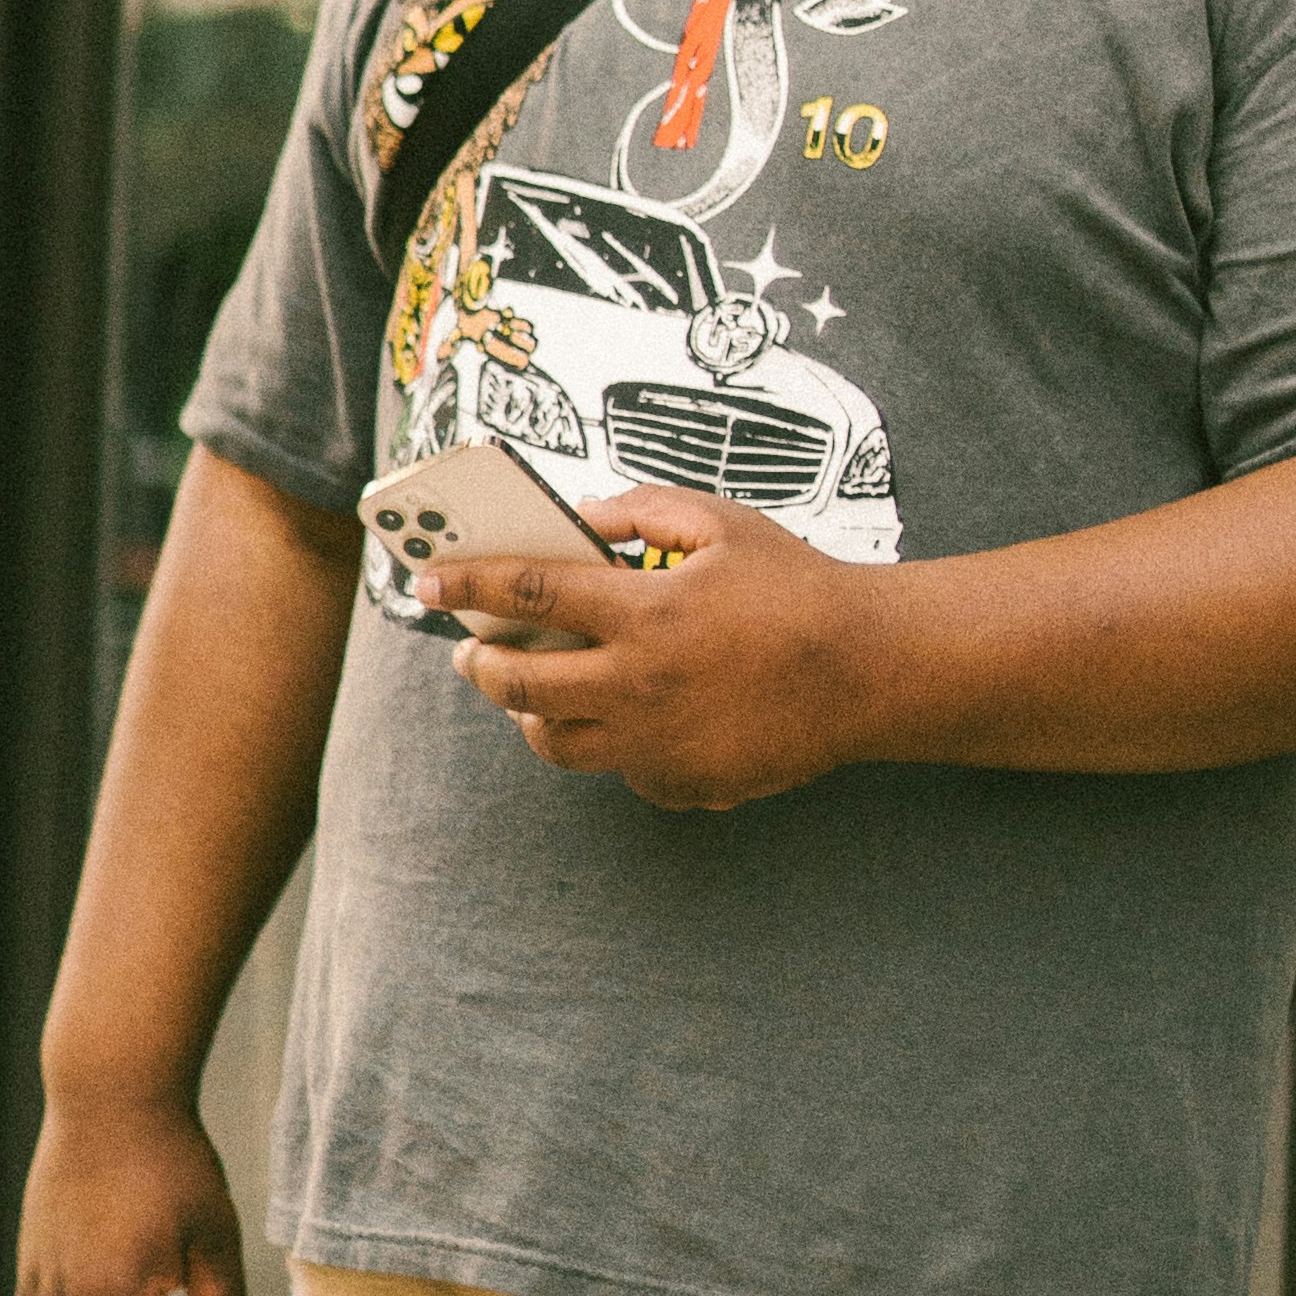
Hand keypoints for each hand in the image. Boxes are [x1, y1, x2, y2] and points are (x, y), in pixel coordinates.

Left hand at [419, 483, 892, 811]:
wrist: (869, 671)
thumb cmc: (799, 588)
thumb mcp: (725, 524)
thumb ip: (646, 512)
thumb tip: (586, 518)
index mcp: (643, 611)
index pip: (526, 591)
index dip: (467, 581)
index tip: (427, 578)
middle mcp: (637, 684)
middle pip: (519, 683)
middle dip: (481, 664)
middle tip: (472, 651)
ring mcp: (655, 742)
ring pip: (556, 741)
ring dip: (530, 714)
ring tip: (532, 692)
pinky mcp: (681, 782)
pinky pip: (620, 769)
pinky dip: (610, 744)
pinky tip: (625, 718)